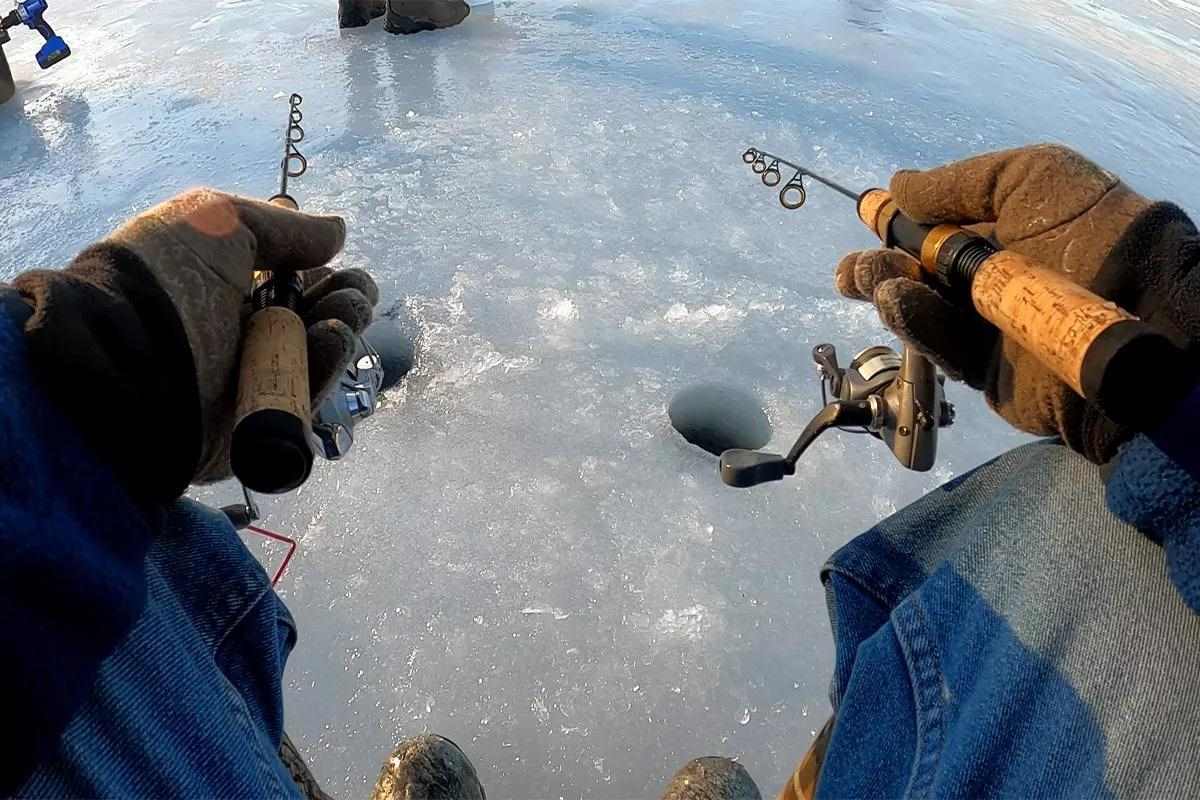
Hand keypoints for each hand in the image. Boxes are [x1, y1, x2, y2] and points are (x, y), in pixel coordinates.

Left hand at [106, 189, 379, 481]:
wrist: (130, 358)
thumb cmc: (168, 279)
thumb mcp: (218, 221)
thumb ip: (285, 227)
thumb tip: (338, 232)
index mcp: (222, 287)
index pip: (288, 280)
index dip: (319, 268)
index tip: (334, 260)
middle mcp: (239, 334)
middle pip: (314, 316)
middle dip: (344, 296)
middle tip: (355, 290)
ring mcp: (251, 382)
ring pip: (320, 355)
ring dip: (343, 324)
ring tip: (345, 312)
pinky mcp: (262, 425)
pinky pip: (310, 396)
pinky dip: (328, 363)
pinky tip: (332, 337)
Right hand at [835, 144, 1196, 462]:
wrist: (1139, 312)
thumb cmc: (1089, 233)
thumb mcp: (1030, 177)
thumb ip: (959, 182)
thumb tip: (897, 186)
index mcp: (1001, 229)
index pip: (936, 225)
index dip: (897, 220)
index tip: (868, 211)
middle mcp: (988, 279)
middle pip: (915, 272)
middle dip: (878, 264)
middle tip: (850, 268)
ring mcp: (982, 326)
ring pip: (917, 310)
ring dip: (886, 289)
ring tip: (867, 278)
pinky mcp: (981, 369)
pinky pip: (937, 345)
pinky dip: (912, 321)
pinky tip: (894, 298)